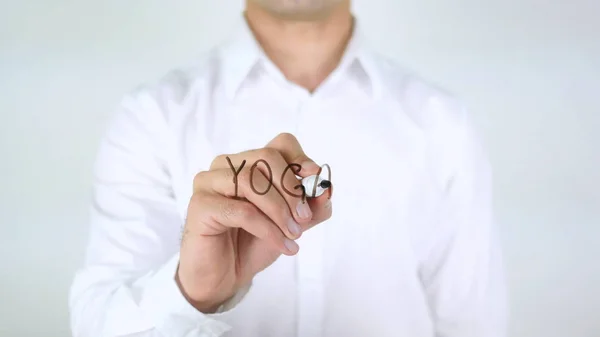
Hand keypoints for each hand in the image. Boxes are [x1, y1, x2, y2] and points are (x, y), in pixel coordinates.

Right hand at [176, 133, 332, 311]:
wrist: (224, 277)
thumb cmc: (253, 244)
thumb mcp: (291, 224)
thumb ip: (311, 208)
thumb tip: (326, 190)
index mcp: (249, 163)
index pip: (279, 144)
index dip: (300, 159)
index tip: (315, 179)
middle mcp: (226, 166)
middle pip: (266, 157)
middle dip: (292, 188)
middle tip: (304, 218)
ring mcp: (209, 182)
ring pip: (251, 181)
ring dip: (280, 210)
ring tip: (294, 234)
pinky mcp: (200, 205)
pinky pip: (241, 211)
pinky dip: (268, 229)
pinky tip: (282, 245)